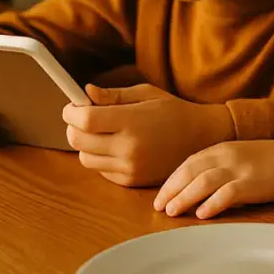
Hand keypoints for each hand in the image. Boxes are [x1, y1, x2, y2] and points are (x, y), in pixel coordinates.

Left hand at [62, 83, 232, 187]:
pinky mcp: (131, 180)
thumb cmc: (173, 111)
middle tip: (82, 118)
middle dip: (73, 127)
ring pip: (85, 158)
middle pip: (78, 140)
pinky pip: (100, 170)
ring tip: (102, 133)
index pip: (85, 119)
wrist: (202, 138)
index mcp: (133, 121)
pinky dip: (101, 158)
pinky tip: (117, 147)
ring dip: (86, 144)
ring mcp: (130, 167)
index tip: (72, 106)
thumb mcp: (147, 94)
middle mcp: (129, 147)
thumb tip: (86, 92)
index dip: (72, 112)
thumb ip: (114, 95)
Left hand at [155, 139, 273, 218]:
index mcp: (223, 148)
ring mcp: (241, 168)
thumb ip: (219, 164)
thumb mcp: (241, 155)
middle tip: (160, 206)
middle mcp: (228, 155)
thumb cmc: (272, 159)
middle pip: (190, 172)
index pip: (189, 163)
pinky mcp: (253, 183)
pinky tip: (202, 213)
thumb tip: (194, 184)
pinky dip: (212, 204)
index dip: (172, 180)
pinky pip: (227, 194)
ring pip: (203, 182)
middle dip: (171, 190)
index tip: (161, 195)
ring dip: (184, 197)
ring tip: (173, 211)